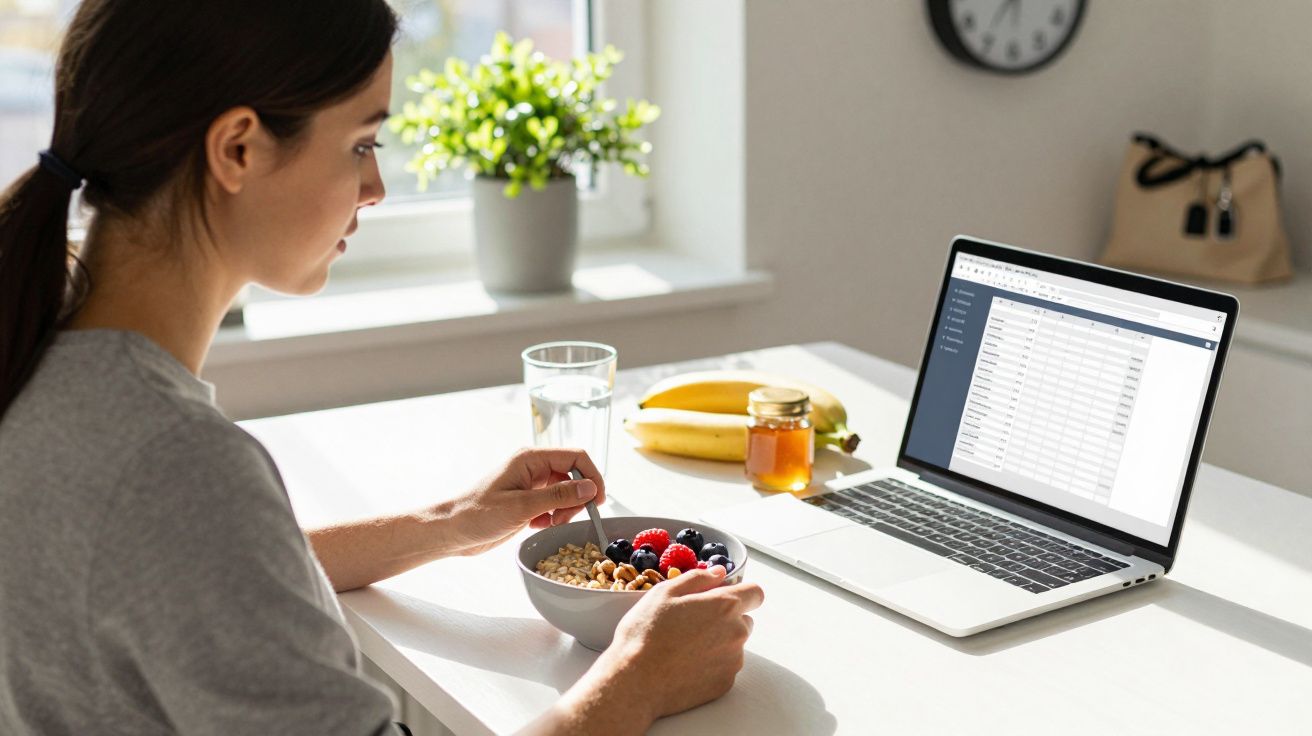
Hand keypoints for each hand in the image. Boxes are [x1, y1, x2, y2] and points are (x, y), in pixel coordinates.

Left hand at [441, 447, 604, 556]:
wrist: (452, 531)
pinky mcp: (527, 501)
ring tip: (551, 524)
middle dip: (577, 498)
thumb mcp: (522, 506)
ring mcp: (530, 484)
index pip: (576, 456)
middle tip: (568, 518)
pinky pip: (553, 505)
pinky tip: (538, 526)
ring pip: (565, 492)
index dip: (592, 476)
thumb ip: (558, 496)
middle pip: (573, 475)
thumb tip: (590, 487)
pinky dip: (553, 517)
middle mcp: (533, 468)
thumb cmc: (478, 514)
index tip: (598, 500)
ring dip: (565, 510)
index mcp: (531, 458)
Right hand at [607, 567, 763, 719]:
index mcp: (725, 606)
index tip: (723, 596)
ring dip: (719, 641)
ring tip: (685, 646)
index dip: (741, 592)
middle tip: (694, 622)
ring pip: (734, 644)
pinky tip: (686, 664)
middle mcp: (736, 633)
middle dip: (726, 618)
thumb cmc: (646, 633)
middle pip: (744, 619)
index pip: (755, 593)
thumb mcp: (665, 592)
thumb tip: (719, 572)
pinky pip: (725, 667)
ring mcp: (733, 660)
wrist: (636, 680)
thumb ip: (698, 578)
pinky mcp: (725, 683)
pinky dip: (712, 663)